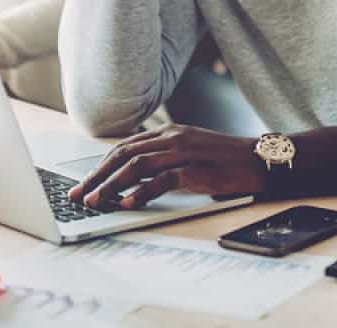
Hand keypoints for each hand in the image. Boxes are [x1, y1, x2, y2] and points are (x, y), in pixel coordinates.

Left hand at [68, 125, 264, 209]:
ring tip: (95, 201)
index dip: (101, 166)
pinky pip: (162, 180)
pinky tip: (128, 203)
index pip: (125, 147)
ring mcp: (183, 152)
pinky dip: (142, 191)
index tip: (84, 183)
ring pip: (136, 166)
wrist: (257, 159)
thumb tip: (132, 176)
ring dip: (111, 184)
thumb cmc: (224, 159)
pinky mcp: (195, 169)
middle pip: (123, 155)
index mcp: (168, 133)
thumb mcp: (190, 151)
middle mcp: (172, 138)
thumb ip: (164, 158)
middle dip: (97, 176)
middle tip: (78, 195)